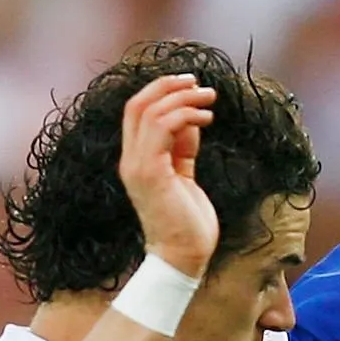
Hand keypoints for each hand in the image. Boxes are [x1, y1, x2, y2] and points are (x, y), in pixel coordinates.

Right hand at [118, 73, 219, 280]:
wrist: (182, 258)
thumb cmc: (187, 223)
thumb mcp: (185, 176)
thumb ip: (183, 148)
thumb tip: (191, 119)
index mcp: (135, 159)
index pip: (136, 111)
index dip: (160, 91)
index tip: (189, 84)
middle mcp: (130, 159)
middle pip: (138, 104)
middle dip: (169, 86)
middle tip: (198, 82)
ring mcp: (137, 165)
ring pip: (151, 111)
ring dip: (183, 98)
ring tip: (209, 99)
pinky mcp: (151, 172)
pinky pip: (163, 127)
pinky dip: (186, 115)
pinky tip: (207, 119)